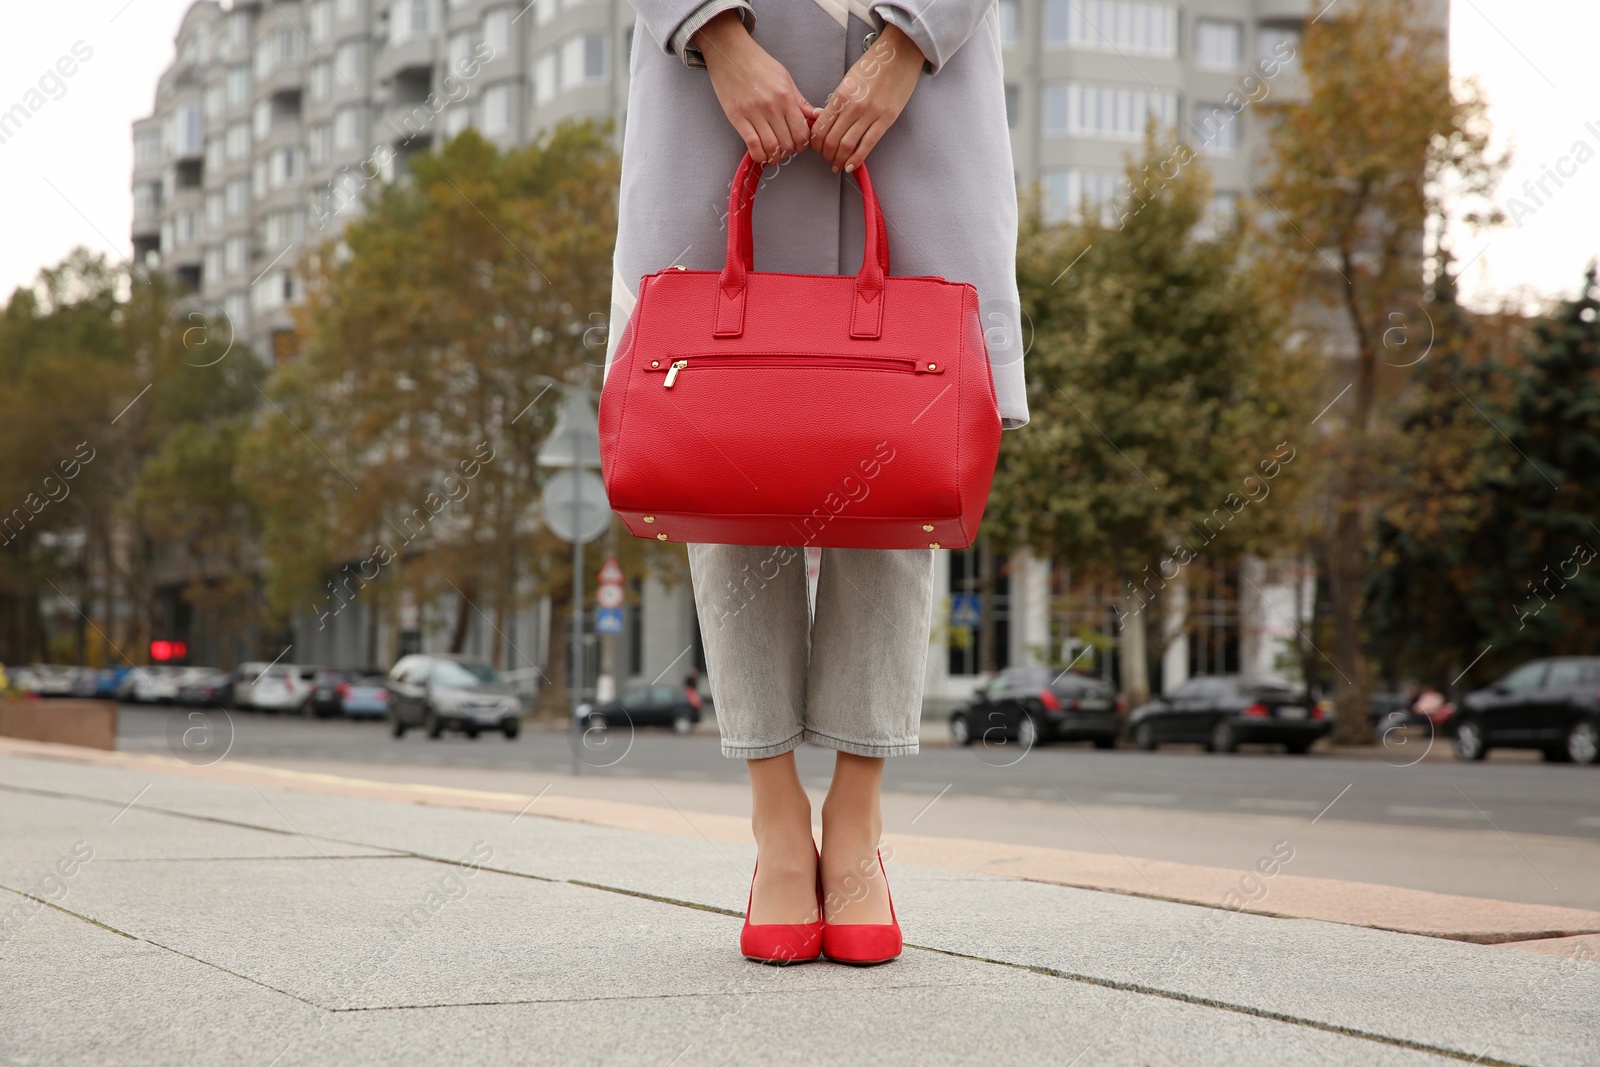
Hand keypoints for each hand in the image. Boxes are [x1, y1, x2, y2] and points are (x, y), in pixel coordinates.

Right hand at [694, 11, 819, 162]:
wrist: (731, 52)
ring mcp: (753, 113)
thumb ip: (800, 101)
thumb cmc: (759, 64)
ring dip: (775, 157)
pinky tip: (761, 155)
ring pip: (771, 147)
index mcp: (786, 97)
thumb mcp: (785, 78)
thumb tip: (817, 116)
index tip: (799, 144)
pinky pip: (752, 144)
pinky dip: (759, 156)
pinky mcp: (737, 118)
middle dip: (789, 151)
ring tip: (774, 154)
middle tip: (786, 149)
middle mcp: (772, 107)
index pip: (802, 132)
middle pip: (788, 143)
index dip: (803, 143)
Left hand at [810, 23, 924, 172]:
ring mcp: (871, 113)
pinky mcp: (887, 119)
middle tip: (826, 159)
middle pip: (832, 140)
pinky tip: (851, 166)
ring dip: (839, 160)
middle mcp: (853, 105)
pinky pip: (868, 144)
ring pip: (847, 145)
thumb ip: (838, 102)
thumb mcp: (849, 80)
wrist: (900, 53)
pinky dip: (857, 159)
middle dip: (826, 154)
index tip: (817, 148)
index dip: (816, 143)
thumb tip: (827, 123)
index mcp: (841, 94)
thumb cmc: (874, 65)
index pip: (821, 126)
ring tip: (837, 165)